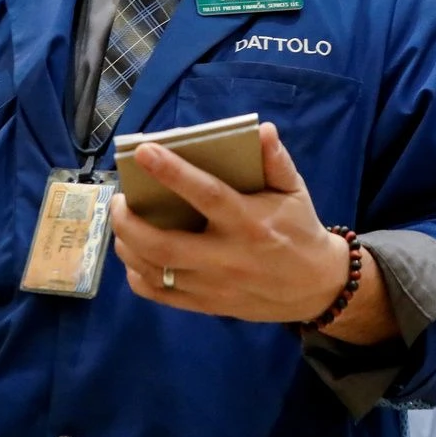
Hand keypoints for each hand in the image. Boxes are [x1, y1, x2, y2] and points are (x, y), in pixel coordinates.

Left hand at [109, 122, 348, 323]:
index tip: (144, 151)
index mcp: (248, 222)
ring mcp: (214, 286)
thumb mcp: (295, 191)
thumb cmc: (300, 229)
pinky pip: (161, 295)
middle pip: (164, 244)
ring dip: (127, 245)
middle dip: (129, 221)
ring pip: (155, 270)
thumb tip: (263, 130)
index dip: (172, 172)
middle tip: (118, 199)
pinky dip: (138, 276)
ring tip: (122, 222)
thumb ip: (276, 161)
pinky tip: (134, 256)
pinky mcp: (208, 306)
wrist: (316, 287)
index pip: (206, 194)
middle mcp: (227, 257)